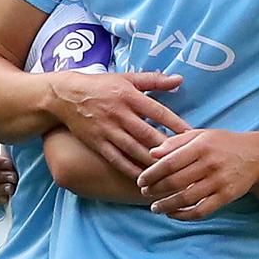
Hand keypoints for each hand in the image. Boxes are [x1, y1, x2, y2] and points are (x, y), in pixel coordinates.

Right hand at [55, 71, 189, 179]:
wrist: (66, 96)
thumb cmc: (101, 85)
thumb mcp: (127, 78)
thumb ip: (154, 80)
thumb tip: (179, 79)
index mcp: (129, 96)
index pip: (158, 111)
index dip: (176, 123)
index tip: (192, 134)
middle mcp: (119, 113)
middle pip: (147, 133)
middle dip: (167, 147)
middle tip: (185, 158)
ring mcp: (108, 130)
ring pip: (133, 149)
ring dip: (151, 162)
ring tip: (169, 172)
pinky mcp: (97, 143)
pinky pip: (116, 159)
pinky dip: (130, 170)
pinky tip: (144, 179)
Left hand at [136, 129, 258, 220]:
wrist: (256, 155)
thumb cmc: (223, 143)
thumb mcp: (201, 135)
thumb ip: (176, 142)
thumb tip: (152, 154)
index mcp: (201, 146)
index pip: (169, 162)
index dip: (152, 174)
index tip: (140, 181)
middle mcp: (209, 164)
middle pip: (175, 182)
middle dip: (155, 190)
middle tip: (145, 194)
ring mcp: (219, 182)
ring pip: (186, 199)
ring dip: (166, 206)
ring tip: (154, 208)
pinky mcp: (226, 197)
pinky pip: (201, 211)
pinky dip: (184, 216)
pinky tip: (173, 215)